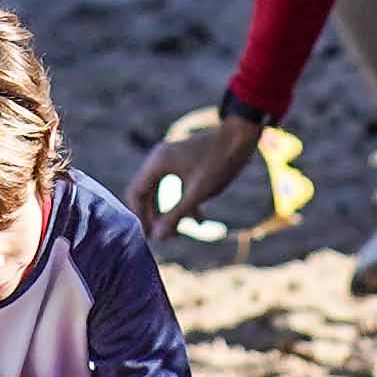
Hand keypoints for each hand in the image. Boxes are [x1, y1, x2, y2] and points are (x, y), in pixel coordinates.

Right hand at [131, 108, 264, 227]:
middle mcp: (159, 160)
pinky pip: (175, 187)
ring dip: (169, 212)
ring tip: (179, 234)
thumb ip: (176, 215)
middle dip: (155, 217)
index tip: (148, 236)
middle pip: (146, 194)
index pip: (136, 193)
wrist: (241, 138)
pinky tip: (199, 220)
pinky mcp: (183, 164)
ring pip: (161, 192)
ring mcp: (170, 161)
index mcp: (157, 163)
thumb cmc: (218, 162)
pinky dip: (183, 203)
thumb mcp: (197, 193)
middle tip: (165, 238)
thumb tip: (158, 237)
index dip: (139, 216)